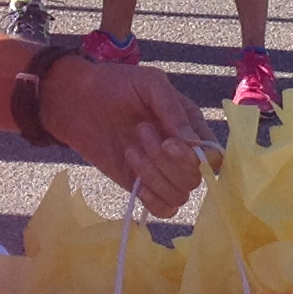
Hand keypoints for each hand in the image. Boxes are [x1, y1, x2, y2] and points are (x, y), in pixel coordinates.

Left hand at [42, 54, 206, 217]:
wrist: (77, 101)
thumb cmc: (116, 85)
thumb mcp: (149, 84)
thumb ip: (172, 109)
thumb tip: (193, 142)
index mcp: (191, 125)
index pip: (214, 155)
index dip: (198, 156)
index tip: (169, 142)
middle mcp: (182, 152)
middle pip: (195, 177)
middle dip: (166, 160)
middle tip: (140, 131)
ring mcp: (162, 171)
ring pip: (179, 194)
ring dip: (154, 175)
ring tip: (131, 150)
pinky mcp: (142, 187)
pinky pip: (164, 209)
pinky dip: (154, 201)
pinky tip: (136, 181)